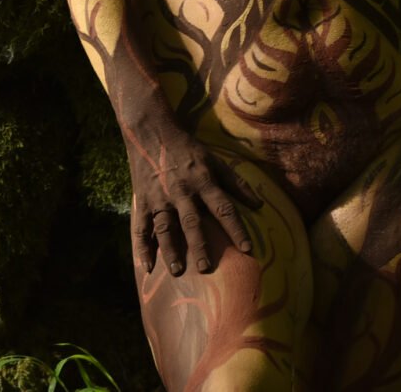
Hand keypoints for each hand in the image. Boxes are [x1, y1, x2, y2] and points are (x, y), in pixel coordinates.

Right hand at [125, 111, 253, 276]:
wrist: (151, 131)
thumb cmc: (188, 148)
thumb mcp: (215, 160)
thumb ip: (237, 183)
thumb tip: (259, 205)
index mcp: (203, 181)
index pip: (223, 208)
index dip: (236, 228)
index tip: (248, 249)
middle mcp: (181, 191)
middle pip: (191, 221)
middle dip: (199, 245)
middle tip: (206, 268)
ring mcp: (159, 197)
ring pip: (165, 227)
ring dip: (170, 250)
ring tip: (177, 270)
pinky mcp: (142, 200)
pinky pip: (141, 227)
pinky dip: (142, 247)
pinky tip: (146, 266)